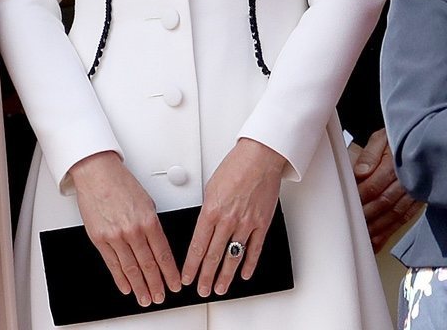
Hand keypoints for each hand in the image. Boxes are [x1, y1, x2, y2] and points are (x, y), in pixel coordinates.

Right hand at [68, 151, 179, 306]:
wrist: (95, 172)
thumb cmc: (120, 182)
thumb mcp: (147, 202)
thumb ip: (152, 224)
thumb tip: (156, 244)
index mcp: (149, 221)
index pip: (163, 255)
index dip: (170, 274)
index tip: (174, 284)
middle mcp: (133, 231)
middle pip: (148, 265)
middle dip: (156, 285)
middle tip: (160, 297)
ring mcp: (115, 236)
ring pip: (131, 268)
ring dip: (140, 286)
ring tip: (145, 298)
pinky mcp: (99, 237)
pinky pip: (112, 263)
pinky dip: (120, 278)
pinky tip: (126, 286)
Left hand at [181, 138, 285, 296]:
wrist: (259, 159)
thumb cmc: (234, 169)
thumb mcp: (210, 190)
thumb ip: (207, 211)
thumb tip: (203, 228)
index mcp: (210, 211)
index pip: (197, 245)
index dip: (191, 264)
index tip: (186, 276)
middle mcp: (228, 220)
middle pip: (214, 255)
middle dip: (205, 275)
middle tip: (201, 289)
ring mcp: (246, 224)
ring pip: (233, 256)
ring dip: (225, 275)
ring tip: (220, 288)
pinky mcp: (262, 224)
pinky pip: (254, 248)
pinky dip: (248, 263)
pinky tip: (243, 274)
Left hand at [352, 129, 423, 251]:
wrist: (421, 139)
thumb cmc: (397, 139)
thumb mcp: (382, 137)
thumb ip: (370, 153)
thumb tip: (360, 171)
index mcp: (395, 163)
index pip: (375, 184)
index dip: (360, 195)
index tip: (347, 204)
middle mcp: (407, 180)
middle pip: (385, 202)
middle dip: (367, 215)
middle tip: (351, 225)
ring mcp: (414, 192)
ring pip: (395, 214)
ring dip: (378, 228)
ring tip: (362, 238)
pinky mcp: (418, 200)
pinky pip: (405, 218)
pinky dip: (390, 231)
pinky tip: (378, 241)